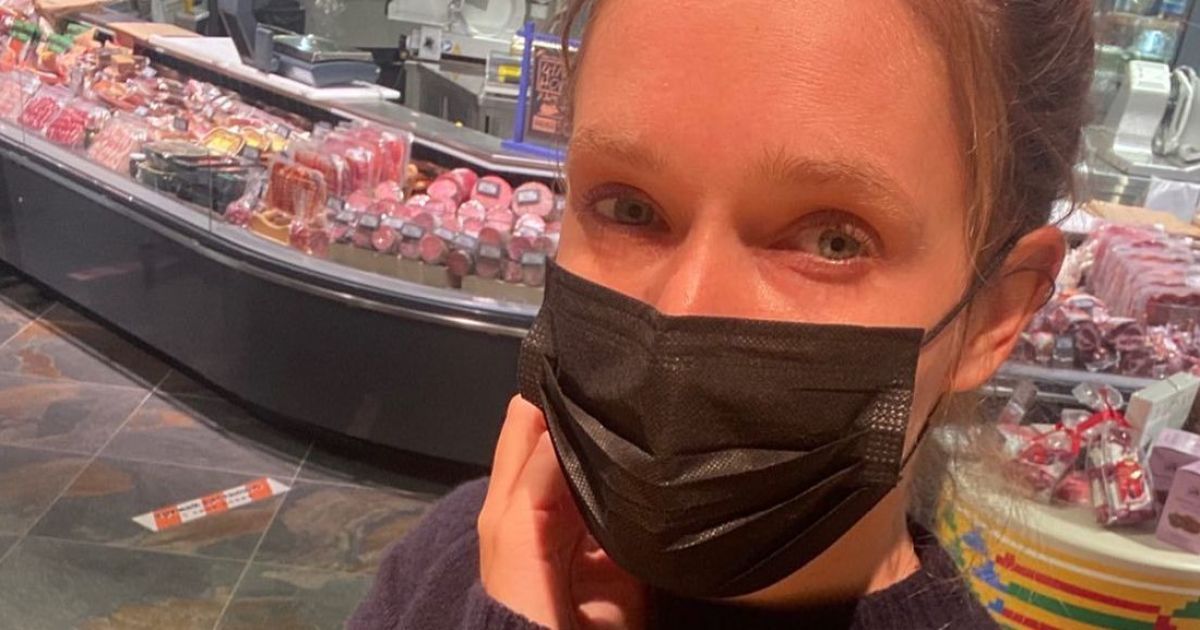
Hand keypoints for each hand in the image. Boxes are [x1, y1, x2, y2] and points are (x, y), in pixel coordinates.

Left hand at [479, 396, 646, 629]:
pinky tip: (669, 457)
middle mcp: (553, 497)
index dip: (552, 387)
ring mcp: (592, 522)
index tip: (589, 354)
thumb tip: (561, 403)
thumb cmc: (521, 590)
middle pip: (575, 437)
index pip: (530, 419)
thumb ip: (538, 469)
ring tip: (654, 404)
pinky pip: (642, 505)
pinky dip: (653, 484)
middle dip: (596, 411)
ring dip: (627, 442)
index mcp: (515, 489)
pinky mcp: (628, 549)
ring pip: (610, 464)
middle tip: (632, 374)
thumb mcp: (516, 523)